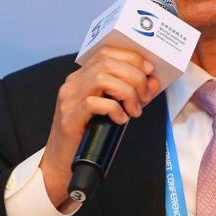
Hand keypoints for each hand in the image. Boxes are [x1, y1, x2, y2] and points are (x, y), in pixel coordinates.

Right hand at [39, 47, 161, 207]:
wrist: (62, 163)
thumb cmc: (90, 135)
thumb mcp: (112, 109)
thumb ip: (130, 94)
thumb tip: (153, 82)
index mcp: (81, 77)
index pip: (106, 52)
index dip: (131, 57)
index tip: (149, 70)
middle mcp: (72, 84)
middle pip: (107, 63)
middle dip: (134, 76)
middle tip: (144, 96)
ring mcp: (68, 100)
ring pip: (101, 79)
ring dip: (126, 92)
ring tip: (134, 110)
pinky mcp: (69, 118)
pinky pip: (94, 103)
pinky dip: (114, 109)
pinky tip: (121, 119)